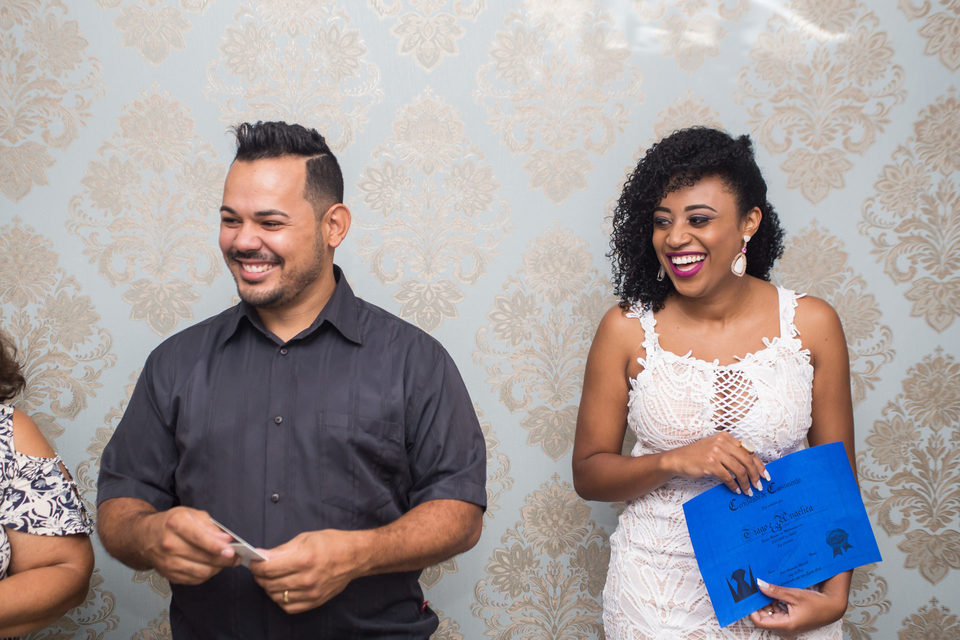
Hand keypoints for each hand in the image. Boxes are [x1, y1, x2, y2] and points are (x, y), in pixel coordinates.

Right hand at [139, 507, 237, 584]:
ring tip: (225, 561)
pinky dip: (207, 574)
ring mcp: (167, 562)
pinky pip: (194, 579)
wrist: (144, 537)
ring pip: (201, 571)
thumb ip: (210, 526)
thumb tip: (226, 539)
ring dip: (217, 568)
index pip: (199, 538)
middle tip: (236, 557)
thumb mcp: (191, 514)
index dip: (217, 546)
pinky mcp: (169, 575)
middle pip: (203, 557)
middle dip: (223, 559)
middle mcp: (169, 544)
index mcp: (176, 524)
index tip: (231, 551)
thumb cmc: (171, 523)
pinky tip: (211, 566)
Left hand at [249, 529, 366, 613]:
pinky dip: (281, 599)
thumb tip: (261, 556)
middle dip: (260, 576)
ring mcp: (312, 593)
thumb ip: (281, 550)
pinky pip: (289, 607)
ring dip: (269, 588)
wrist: (356, 556)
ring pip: (277, 597)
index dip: (256, 566)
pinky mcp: (315, 601)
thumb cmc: (332, 543)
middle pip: (270, 583)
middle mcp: (307, 579)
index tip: (253, 562)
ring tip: (271, 578)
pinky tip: (282, 589)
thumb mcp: (306, 538)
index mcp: (304, 559)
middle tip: (260, 569)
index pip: (268, 569)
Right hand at [664, 432, 768, 495]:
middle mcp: (722, 442)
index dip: (759, 464)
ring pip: (739, 470)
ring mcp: (716, 453)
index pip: (749, 451)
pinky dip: (734, 485)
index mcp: (726, 437)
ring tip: (748, 491)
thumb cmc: (697, 455)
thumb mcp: (715, 448)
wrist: (678, 459)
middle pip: (747, 460)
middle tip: (759, 486)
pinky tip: (736, 490)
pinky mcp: (710, 464)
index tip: (765, 475)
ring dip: (746, 483)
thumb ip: (731, 452)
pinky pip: (728, 477)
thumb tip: (751, 466)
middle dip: (755, 475)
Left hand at [749, 578, 848, 635]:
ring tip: (764, 590)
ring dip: (766, 603)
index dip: (751, 610)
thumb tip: (759, 585)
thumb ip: (775, 591)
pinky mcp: (790, 621)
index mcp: (785, 625)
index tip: (748, 598)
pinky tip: (774, 594)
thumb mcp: (794, 595)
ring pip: (769, 614)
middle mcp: (785, 628)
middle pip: (764, 617)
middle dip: (758, 604)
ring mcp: (787, 625)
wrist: (832, 608)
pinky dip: (773, 604)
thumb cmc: (816, 603)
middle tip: (753, 591)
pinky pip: (776, 613)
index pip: (760, 622)